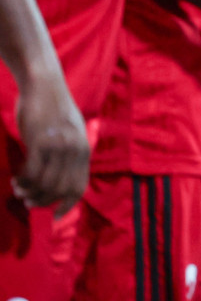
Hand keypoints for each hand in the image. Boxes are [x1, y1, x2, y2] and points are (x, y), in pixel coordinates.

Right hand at [12, 70, 89, 212]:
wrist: (44, 84)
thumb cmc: (53, 109)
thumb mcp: (70, 132)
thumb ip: (68, 153)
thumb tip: (60, 177)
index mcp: (84, 149)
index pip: (79, 187)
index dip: (67, 205)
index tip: (55, 216)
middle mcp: (75, 150)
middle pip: (61, 190)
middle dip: (43, 201)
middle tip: (28, 202)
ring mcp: (59, 146)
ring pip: (45, 184)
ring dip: (30, 193)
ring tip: (19, 191)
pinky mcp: (41, 141)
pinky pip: (31, 173)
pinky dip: (23, 181)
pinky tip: (16, 180)